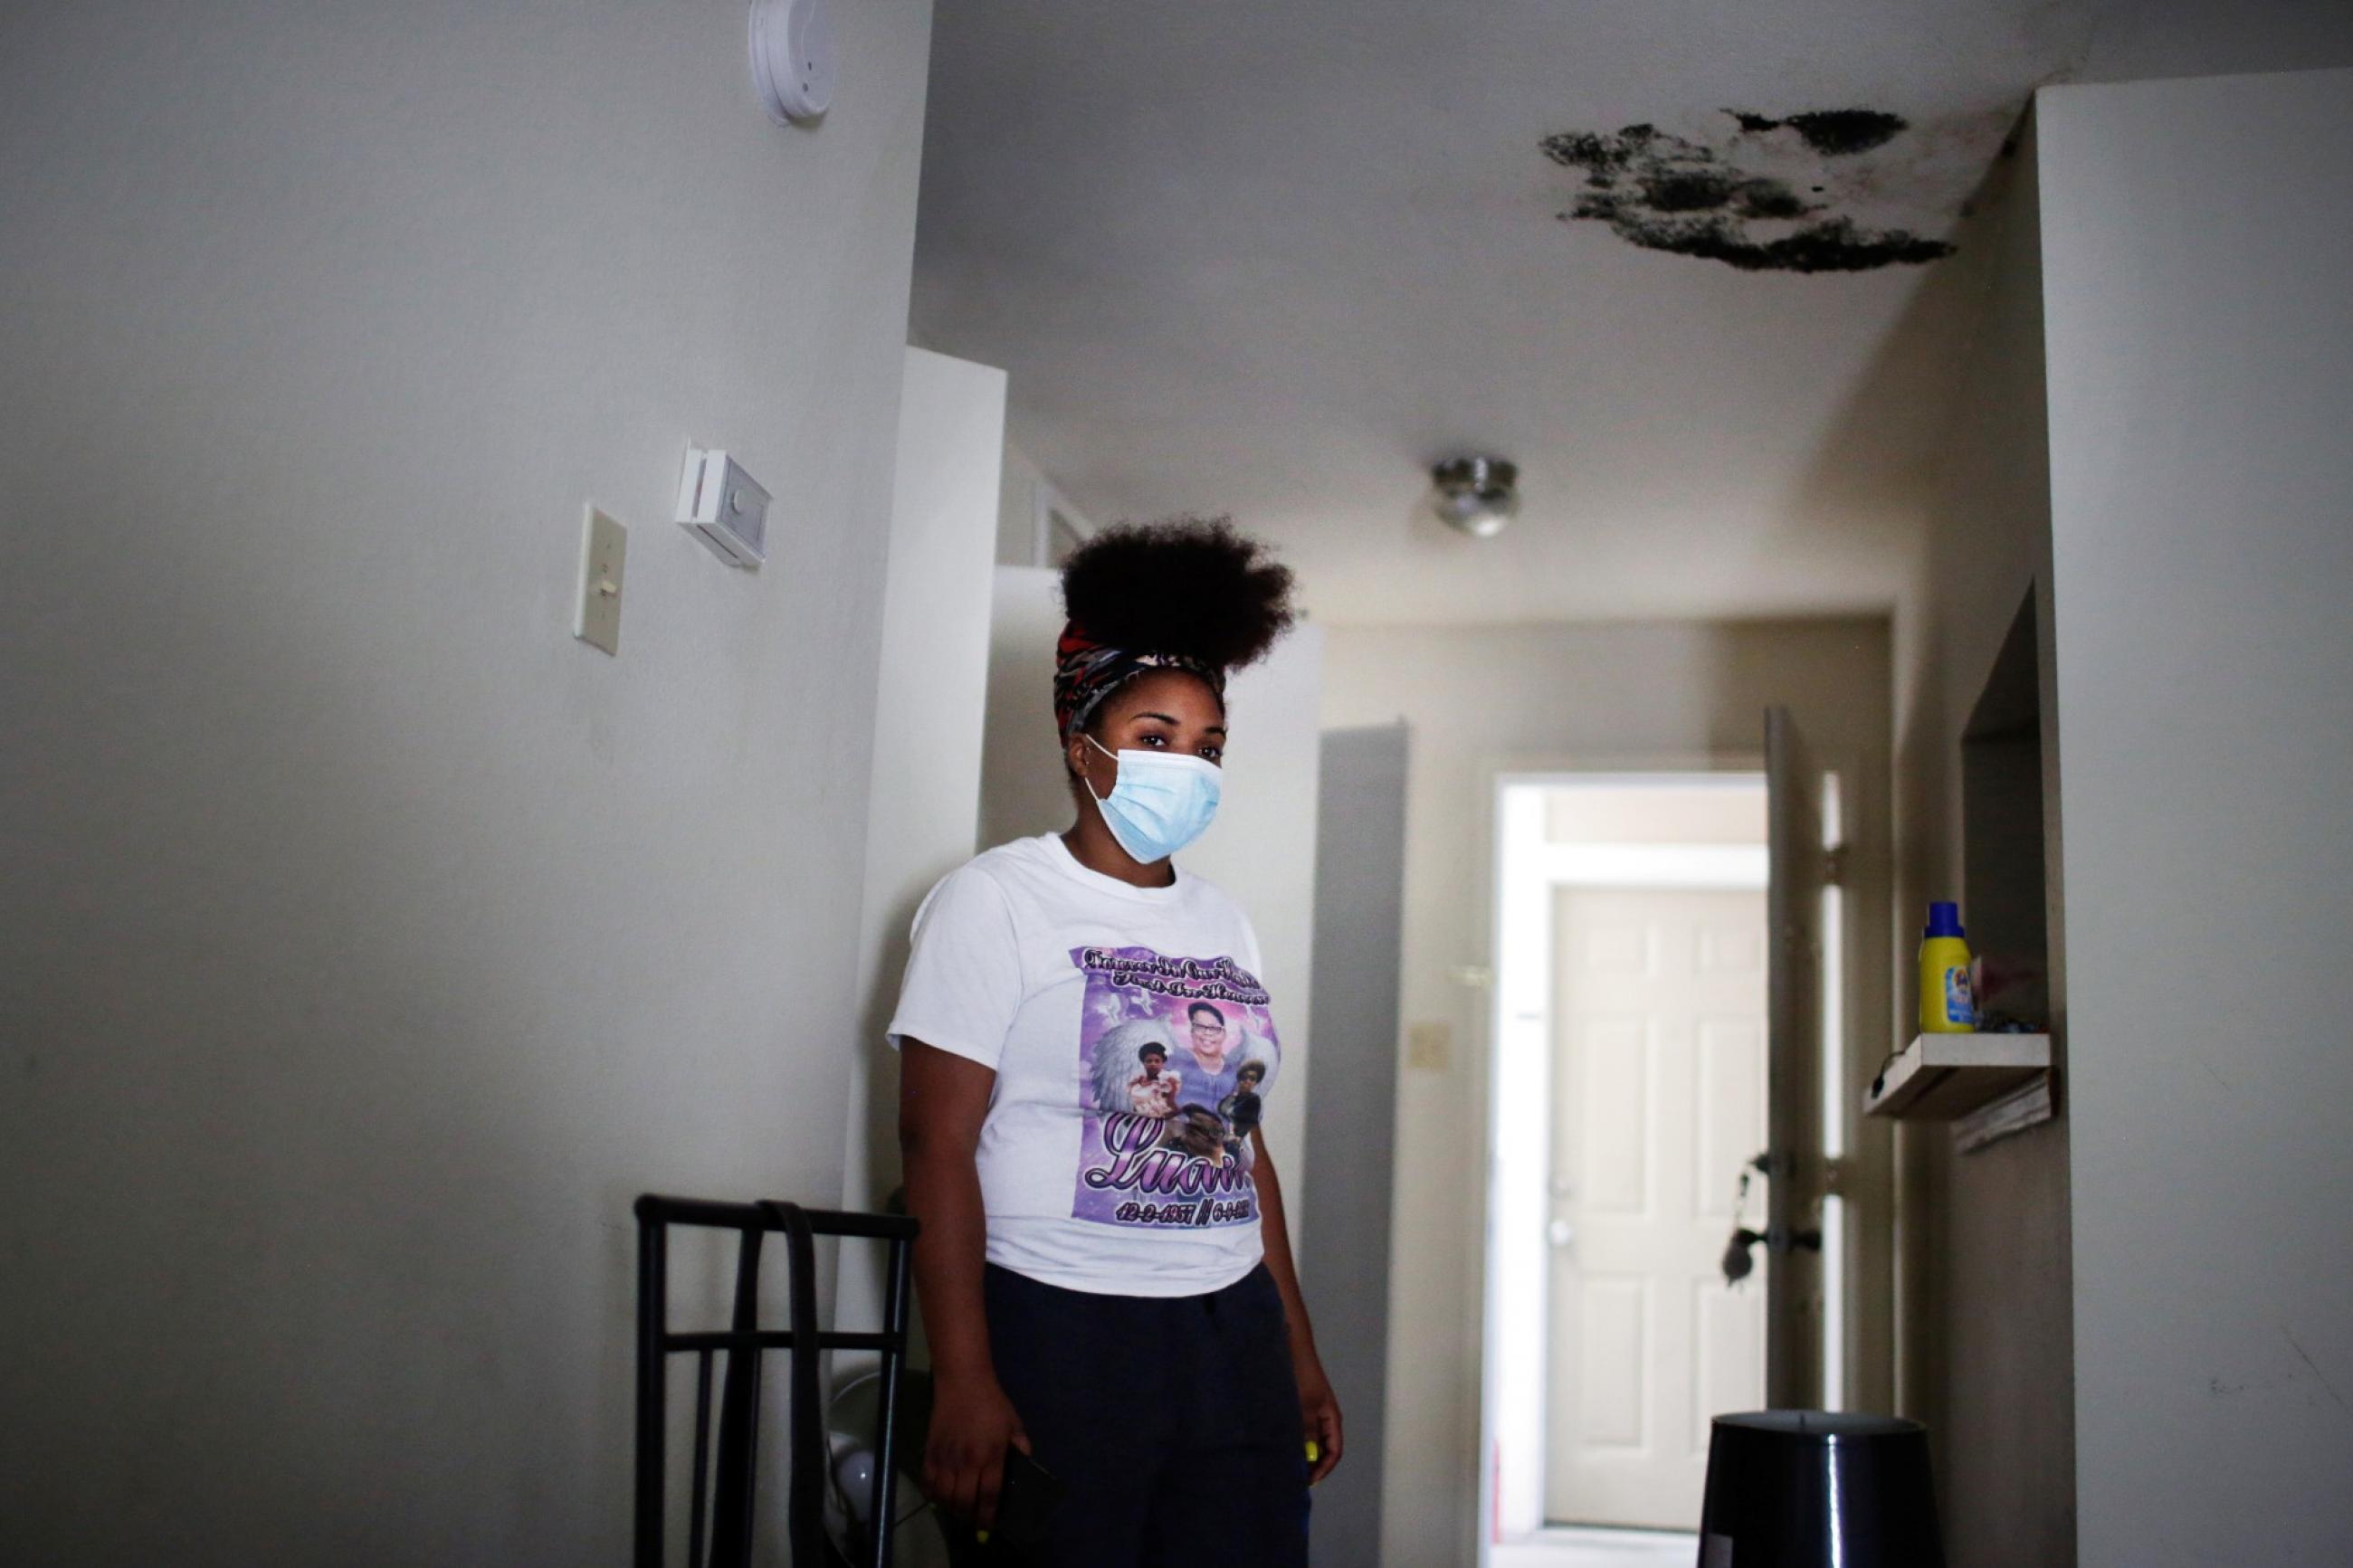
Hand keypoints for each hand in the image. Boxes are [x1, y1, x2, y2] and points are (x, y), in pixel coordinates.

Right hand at [923, 1370, 1030, 1530]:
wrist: (962, 1382)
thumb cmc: (992, 1403)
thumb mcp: (1014, 1424)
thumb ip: (1021, 1448)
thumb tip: (1023, 1469)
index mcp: (990, 1455)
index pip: (988, 1495)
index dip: (988, 1516)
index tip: (989, 1525)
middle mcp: (967, 1461)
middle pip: (964, 1501)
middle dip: (969, 1516)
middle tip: (974, 1519)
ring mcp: (946, 1458)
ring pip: (944, 1497)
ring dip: (951, 1509)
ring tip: (958, 1509)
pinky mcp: (930, 1452)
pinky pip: (927, 1483)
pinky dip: (932, 1495)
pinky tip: (940, 1496)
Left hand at [1295, 1349, 1342, 1484]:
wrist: (1295, 1351)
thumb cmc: (1303, 1378)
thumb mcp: (1305, 1407)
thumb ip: (1307, 1432)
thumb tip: (1307, 1457)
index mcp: (1332, 1420)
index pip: (1334, 1452)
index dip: (1324, 1468)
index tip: (1308, 1480)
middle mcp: (1325, 1419)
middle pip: (1323, 1448)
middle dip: (1312, 1464)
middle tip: (1296, 1477)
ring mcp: (1314, 1414)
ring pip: (1312, 1440)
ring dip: (1303, 1453)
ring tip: (1288, 1464)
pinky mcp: (1302, 1408)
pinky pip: (1302, 1430)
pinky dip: (1296, 1440)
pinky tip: (1282, 1445)